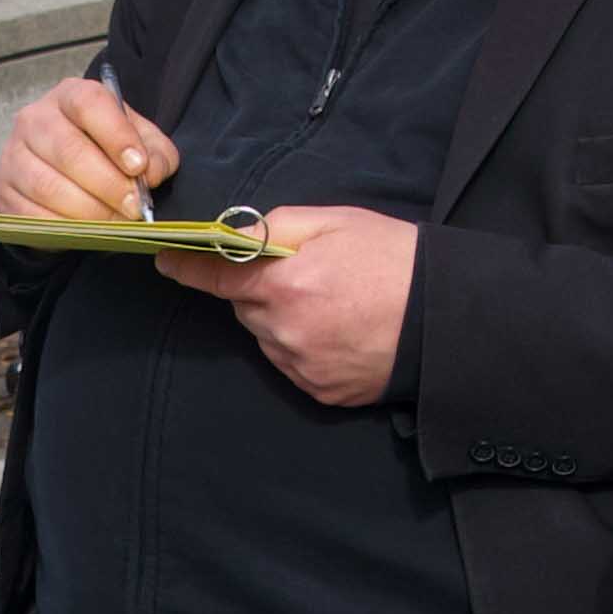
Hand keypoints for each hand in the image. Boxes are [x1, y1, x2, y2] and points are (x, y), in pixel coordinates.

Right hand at [0, 72, 177, 225]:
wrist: (63, 174)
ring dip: (89, 211)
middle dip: (108, 184)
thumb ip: (156, 152)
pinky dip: (65, 227)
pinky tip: (88, 231)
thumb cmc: (104, 151)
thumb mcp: (138, 142)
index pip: (89, 104)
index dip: (117, 136)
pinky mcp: (4, 190)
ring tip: (116, 222)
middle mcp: (35, 118)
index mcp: (71, 95)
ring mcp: (14, 154)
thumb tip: (153, 172)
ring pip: (49, 186)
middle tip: (134, 207)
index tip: (139, 166)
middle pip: (69, 150)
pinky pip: (32, 214)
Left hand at [163, 202, 414, 409]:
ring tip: (332, 306)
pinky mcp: (320, 391)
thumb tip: (236, 235)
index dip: (187, 268)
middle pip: (246, 309)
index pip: (215, 277)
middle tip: (308, 276)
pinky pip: (293, 365)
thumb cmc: (393, 259)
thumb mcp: (336, 222)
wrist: (446, 317)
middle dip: (261, 291)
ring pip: (268, 338)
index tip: (166, 261)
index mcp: (283, 283)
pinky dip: (305, 349)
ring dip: (283, 321)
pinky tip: (340, 333)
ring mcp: (301, 366)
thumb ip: (276, 224)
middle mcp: (284, 330)